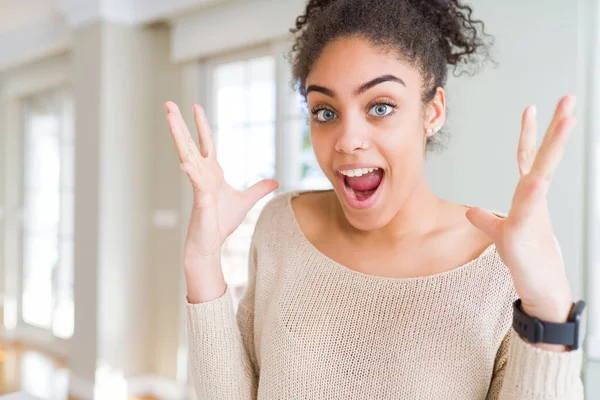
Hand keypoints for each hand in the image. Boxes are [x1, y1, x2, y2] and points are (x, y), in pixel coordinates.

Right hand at [164, 102, 278, 266]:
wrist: (210, 244)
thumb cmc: (221, 223)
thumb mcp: (245, 201)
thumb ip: (258, 189)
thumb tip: (275, 181)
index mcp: (211, 172)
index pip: (205, 143)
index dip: (201, 125)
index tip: (195, 106)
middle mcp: (202, 174)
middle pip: (189, 143)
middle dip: (179, 123)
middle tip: (167, 104)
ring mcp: (199, 185)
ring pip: (187, 155)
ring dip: (178, 137)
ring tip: (169, 118)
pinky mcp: (200, 200)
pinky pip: (195, 182)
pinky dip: (191, 172)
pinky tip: (185, 162)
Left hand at [465, 96, 576, 348]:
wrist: (542, 290)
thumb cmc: (526, 261)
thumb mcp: (502, 235)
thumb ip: (488, 220)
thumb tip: (473, 210)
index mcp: (529, 197)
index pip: (528, 159)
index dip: (529, 134)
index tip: (530, 108)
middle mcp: (534, 202)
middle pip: (545, 158)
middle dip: (556, 129)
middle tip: (568, 100)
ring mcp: (532, 216)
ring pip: (541, 177)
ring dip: (552, 149)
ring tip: (565, 120)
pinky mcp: (524, 236)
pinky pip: (528, 212)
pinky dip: (532, 196)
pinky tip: (538, 179)